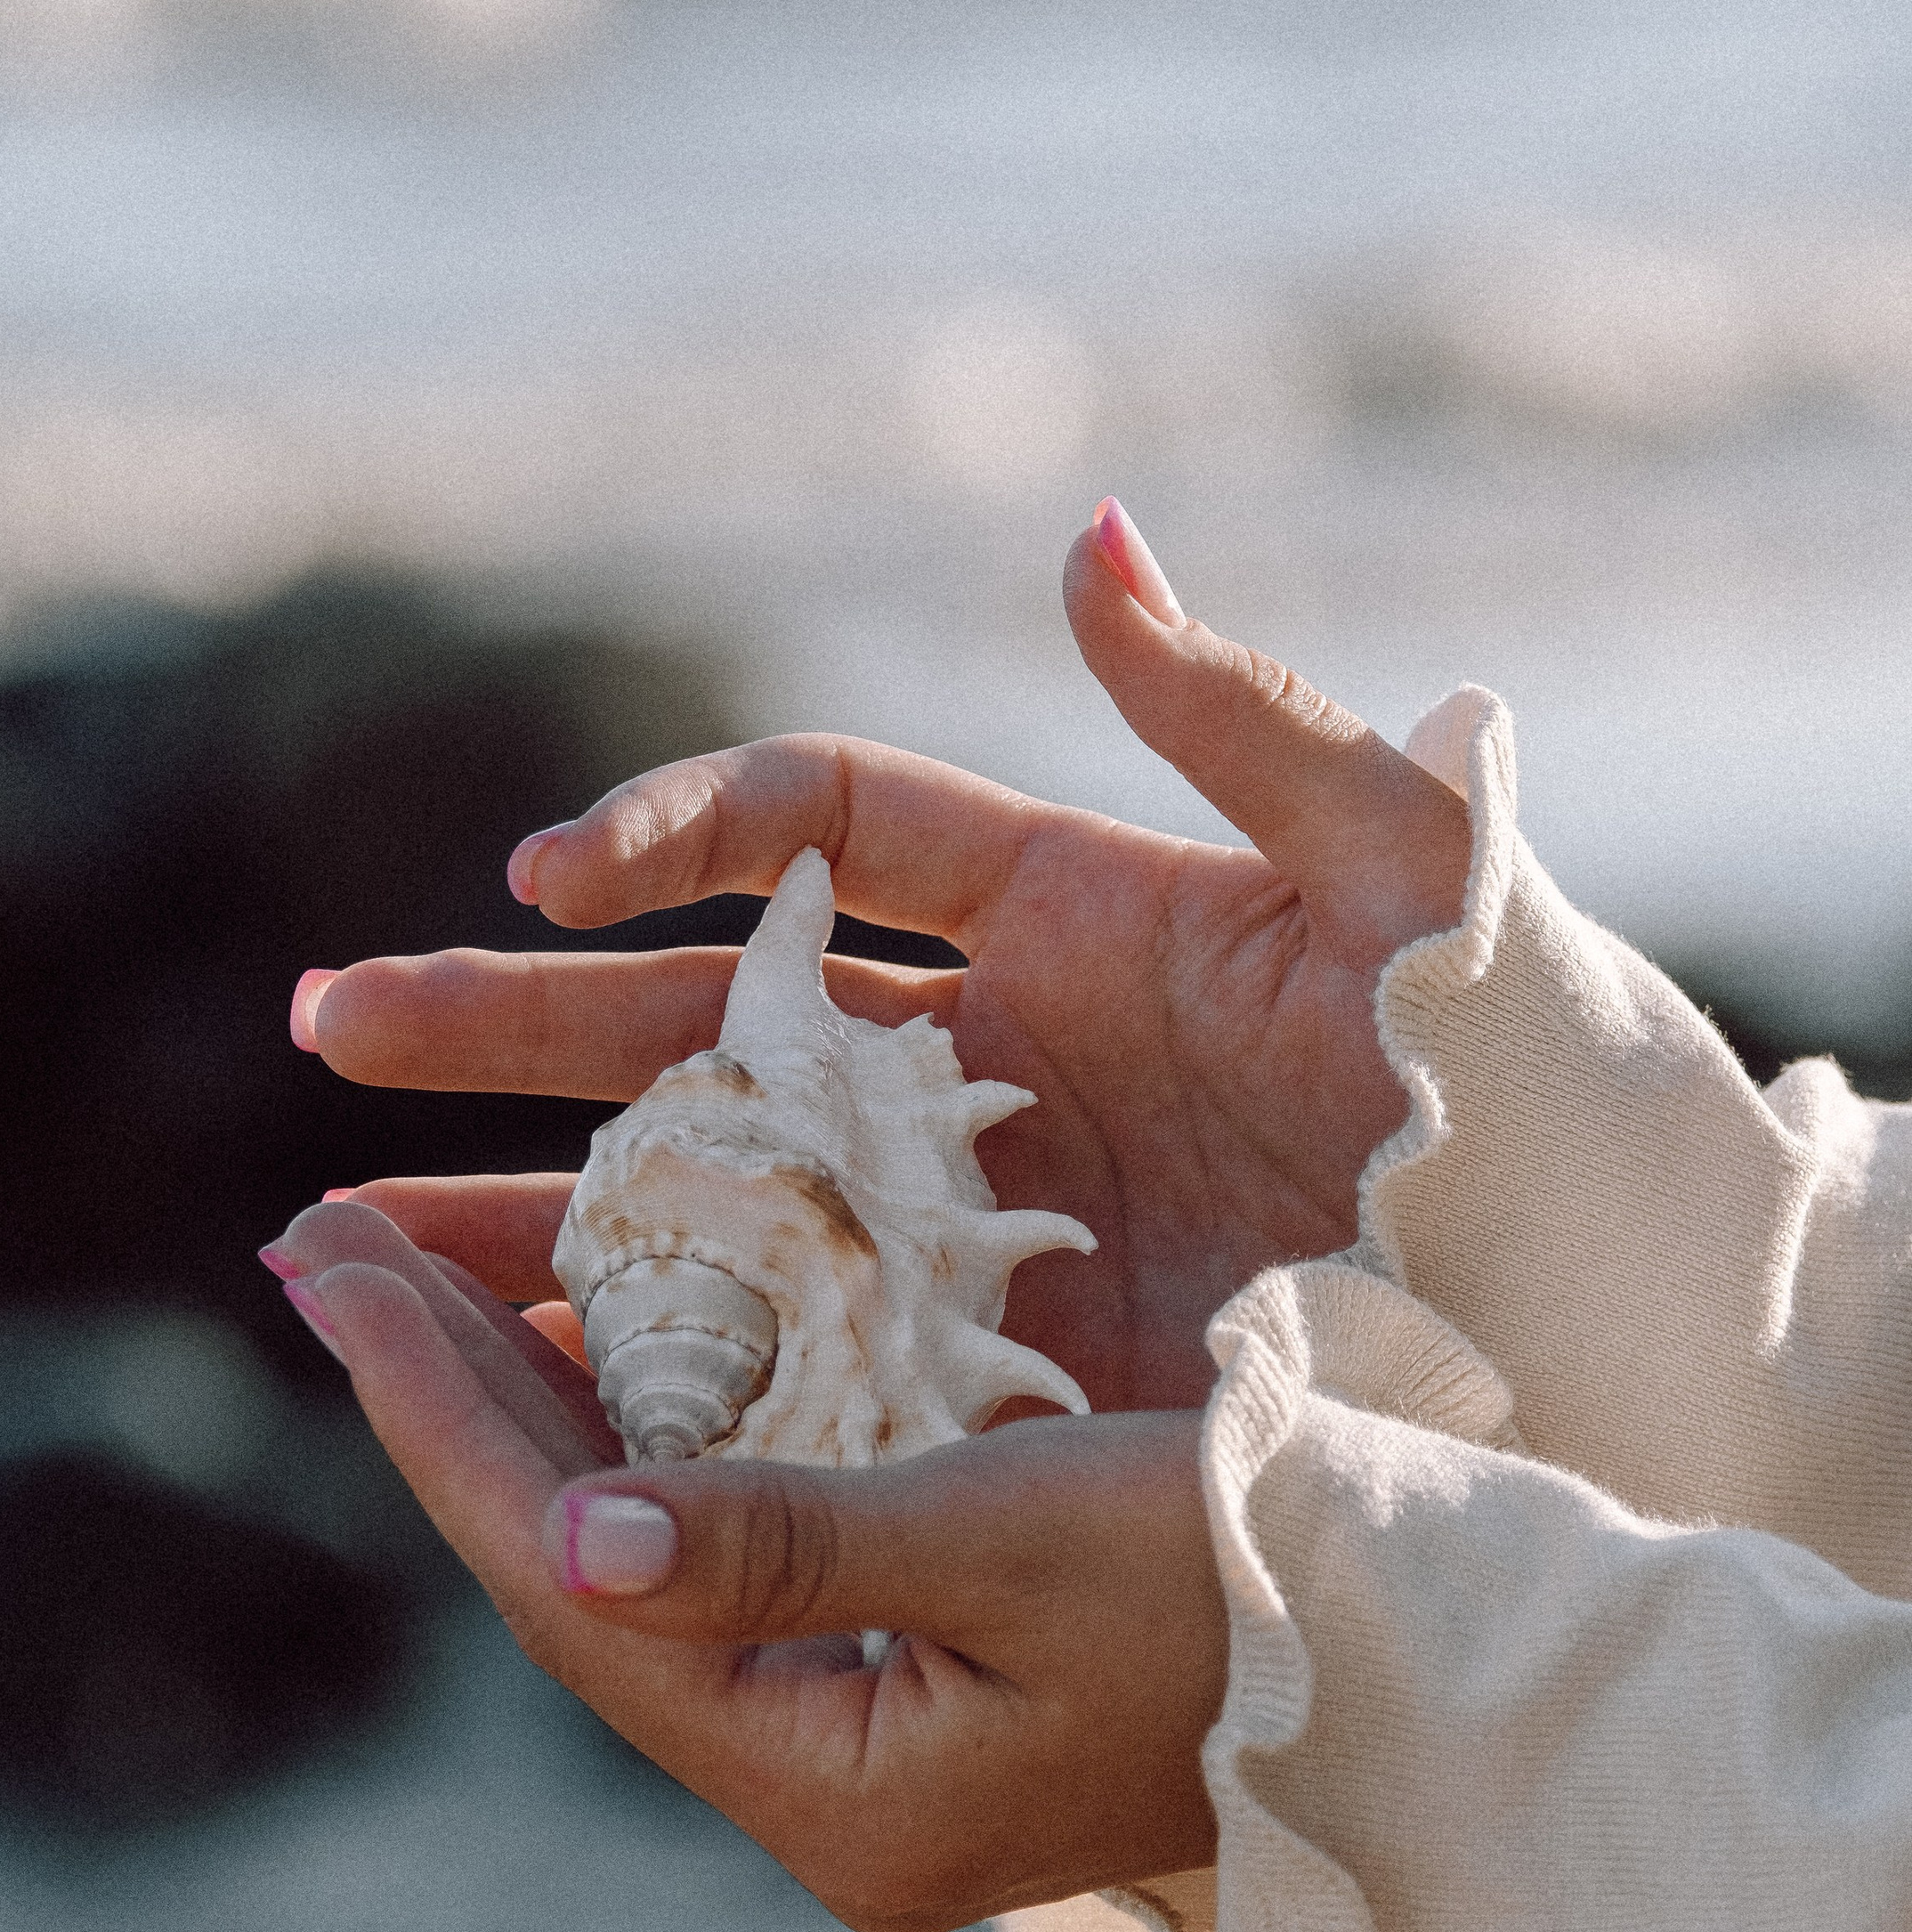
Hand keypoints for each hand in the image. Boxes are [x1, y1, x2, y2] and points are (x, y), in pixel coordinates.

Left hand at [264, 1201, 1223, 1931]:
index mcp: (837, 1789)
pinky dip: (648, 1429)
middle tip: (315, 1240)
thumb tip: (573, 1542)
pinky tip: (594, 1335)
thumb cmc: (1269, 1579)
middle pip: (575, 1581)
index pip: (572, 1587)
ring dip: (527, 1410)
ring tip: (405, 1274)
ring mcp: (872, 1743)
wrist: (1450, 1665)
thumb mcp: (1030, 1538)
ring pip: (640, 1558)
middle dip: (445, 1401)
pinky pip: (725, 1546)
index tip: (322, 1256)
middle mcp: (827, 1791)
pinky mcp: (919, 1680)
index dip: (438, 1413)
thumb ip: (798, 1542)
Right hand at [295, 503, 1470, 1412]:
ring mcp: (981, 1228)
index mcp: (1066, 917)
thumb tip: (1086, 535)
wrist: (1602, 1314)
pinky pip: (796, 1361)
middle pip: (703, 1026)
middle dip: (509, 1027)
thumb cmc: (1521, 1073)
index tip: (546, 888)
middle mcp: (992, 1068)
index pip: (817, 835)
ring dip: (537, 1210)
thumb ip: (1237, 716)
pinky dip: (665, 1370)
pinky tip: (521, 1396)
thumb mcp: (1400, 875)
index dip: (671, 839)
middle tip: (329, 1033)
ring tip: (348, 1244)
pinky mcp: (998, 1373)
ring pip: (715, 1205)